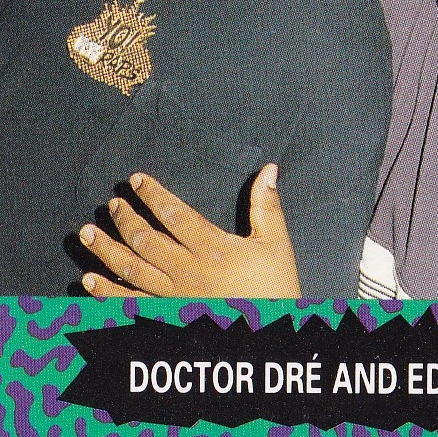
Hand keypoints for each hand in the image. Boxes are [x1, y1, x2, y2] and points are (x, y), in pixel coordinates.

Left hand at [78, 165, 301, 297]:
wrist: (269, 340)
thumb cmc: (274, 289)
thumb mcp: (276, 244)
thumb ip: (267, 206)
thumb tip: (269, 169)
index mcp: (213, 248)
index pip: (174, 214)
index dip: (153, 195)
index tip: (136, 181)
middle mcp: (188, 271)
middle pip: (147, 240)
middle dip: (126, 218)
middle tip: (113, 204)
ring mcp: (173, 297)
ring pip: (132, 270)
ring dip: (106, 250)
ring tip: (87, 233)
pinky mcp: (167, 318)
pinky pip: (130, 304)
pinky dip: (106, 293)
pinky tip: (88, 281)